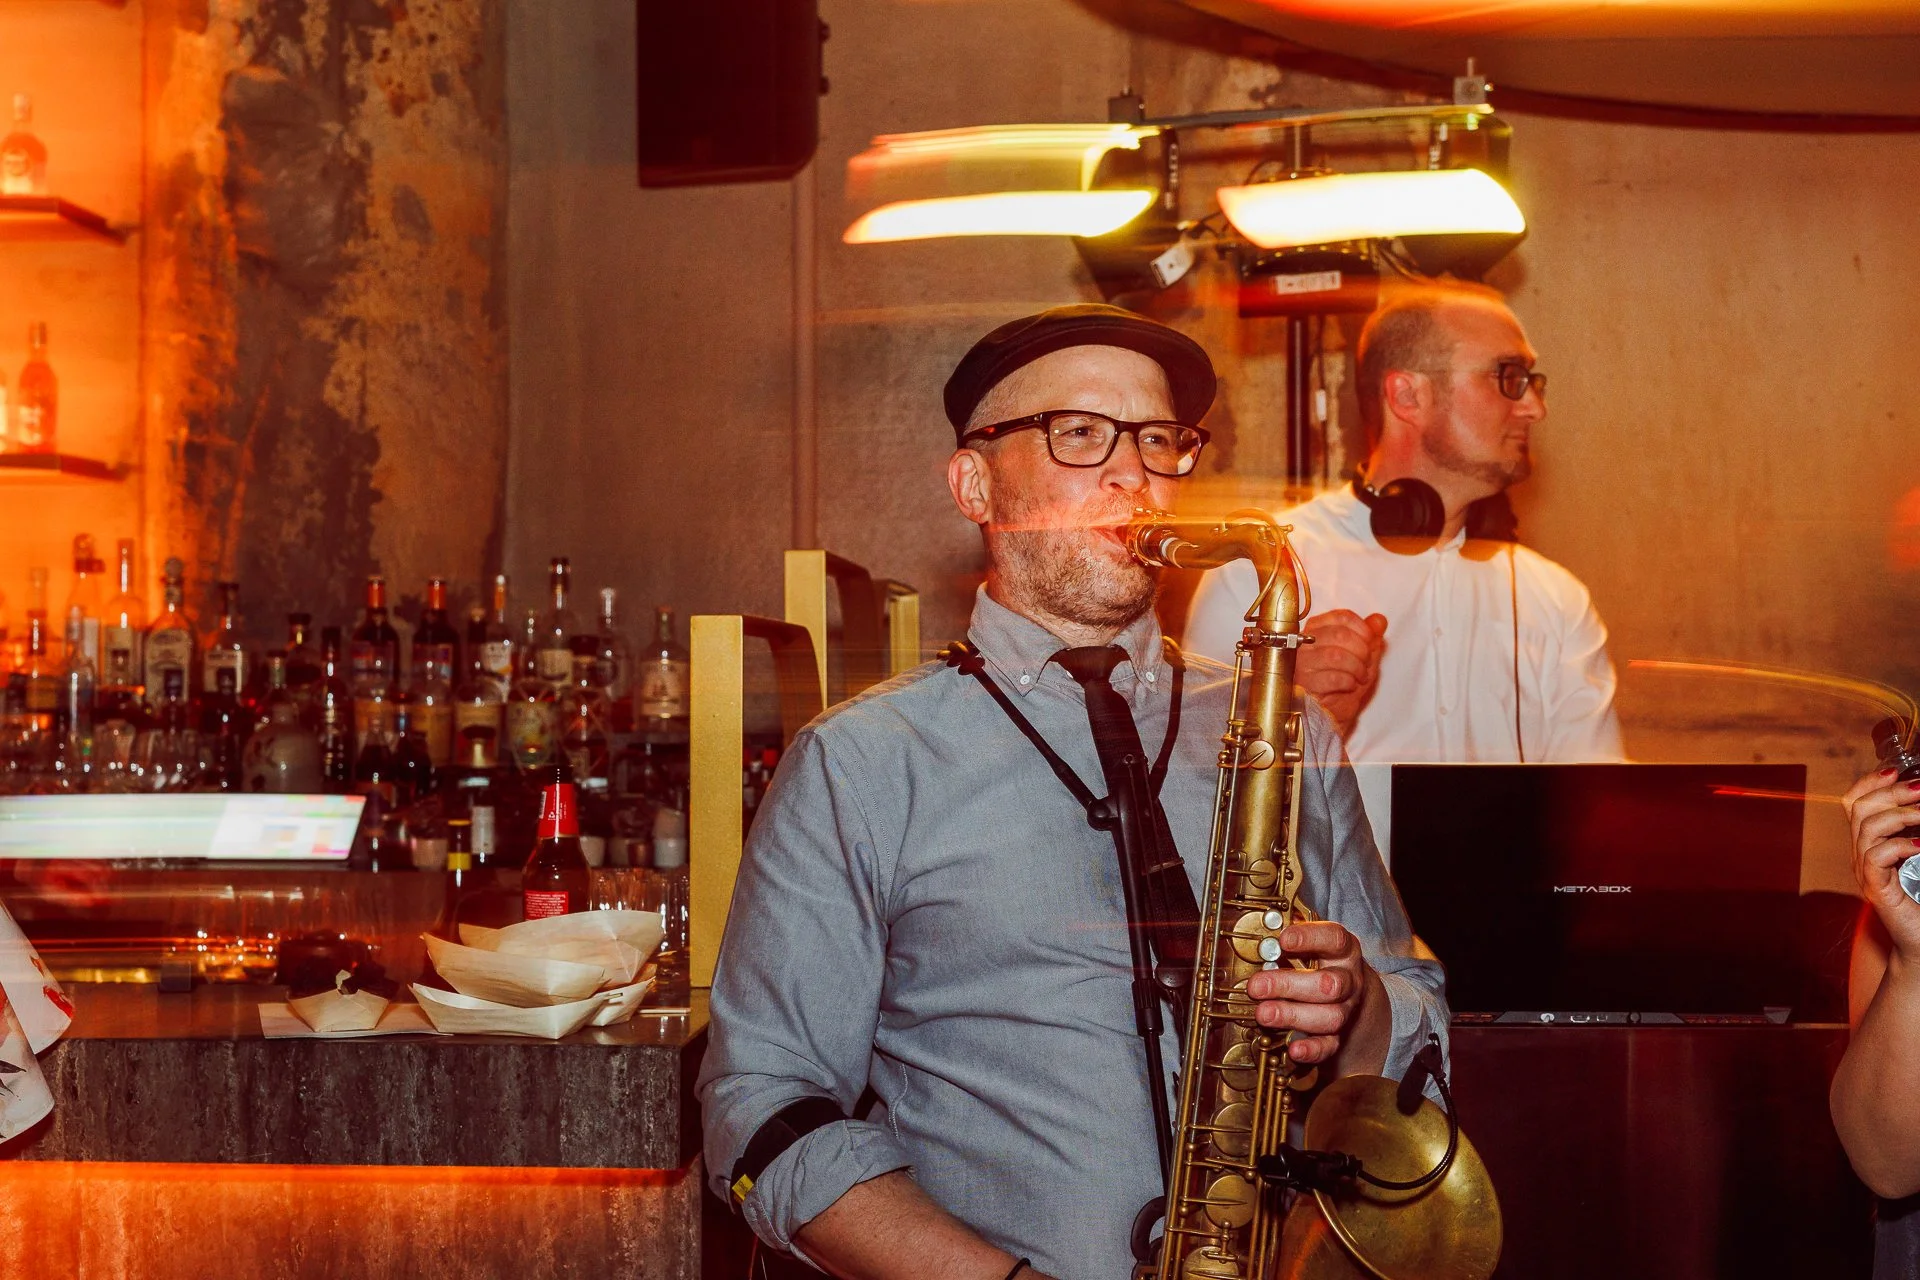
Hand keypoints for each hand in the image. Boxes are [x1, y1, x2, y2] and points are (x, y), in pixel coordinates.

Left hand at [1243, 920, 1381, 1066]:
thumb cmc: (1318, 961)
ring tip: (1263, 1014)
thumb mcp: (1309, 943)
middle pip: (1329, 984)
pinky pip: (1330, 1045)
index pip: (1334, 940)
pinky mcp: (1340, 1035)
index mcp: (1342, 950)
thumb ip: (1287, 939)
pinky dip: (1312, 1049)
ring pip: (1330, 1016)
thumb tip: (1258, 936)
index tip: (1282, 940)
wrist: (1346, 991)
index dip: (1310, 938)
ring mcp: (1346, 1009)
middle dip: (1289, 985)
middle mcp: (1348, 979)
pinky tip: (1294, 1050)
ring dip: (1293, 1016)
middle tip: (1257, 986)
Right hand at [1295, 610, 1386, 737]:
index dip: (1363, 629)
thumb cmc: (1345, 683)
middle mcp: (1305, 643)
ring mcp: (1302, 664)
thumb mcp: (1364, 657)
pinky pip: (1332, 677)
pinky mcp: (1304, 684)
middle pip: (1339, 634)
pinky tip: (1350, 685)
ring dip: (1357, 668)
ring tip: (1360, 677)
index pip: (1342, 617)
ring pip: (1336, 655)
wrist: (1334, 713)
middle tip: (1366, 663)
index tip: (1371, 642)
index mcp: (1318, 629)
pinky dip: (1349, 681)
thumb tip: (1379, 620)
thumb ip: (1371, 636)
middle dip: (1362, 650)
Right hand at [1844, 768, 1919, 958]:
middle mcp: (1862, 853)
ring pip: (1866, 827)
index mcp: (1870, 842)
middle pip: (1859, 808)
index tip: (1896, 771)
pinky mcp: (1875, 888)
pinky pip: (1875, 856)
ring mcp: (1866, 871)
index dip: (1869, 781)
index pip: (1853, 802)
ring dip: (1900, 814)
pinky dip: (1899, 845)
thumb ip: (1918, 833)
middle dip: (1890, 792)